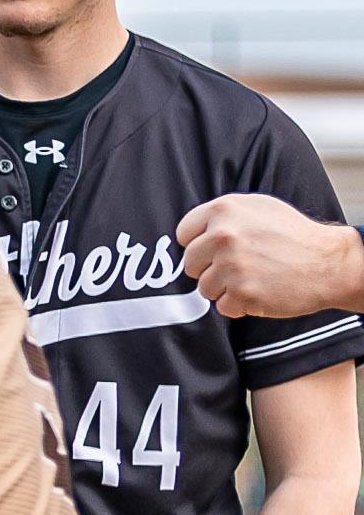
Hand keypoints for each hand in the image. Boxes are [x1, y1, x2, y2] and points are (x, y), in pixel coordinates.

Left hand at [177, 193, 363, 318]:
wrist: (330, 263)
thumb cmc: (293, 235)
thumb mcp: (257, 207)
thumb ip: (221, 216)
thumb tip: (192, 232)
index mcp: (223, 210)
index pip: (184, 234)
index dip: (199, 245)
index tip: (216, 250)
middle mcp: (223, 236)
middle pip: (190, 264)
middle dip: (210, 269)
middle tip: (239, 267)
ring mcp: (232, 266)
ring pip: (205, 288)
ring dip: (225, 289)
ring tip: (253, 278)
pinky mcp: (243, 293)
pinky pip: (223, 307)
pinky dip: (239, 305)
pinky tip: (260, 291)